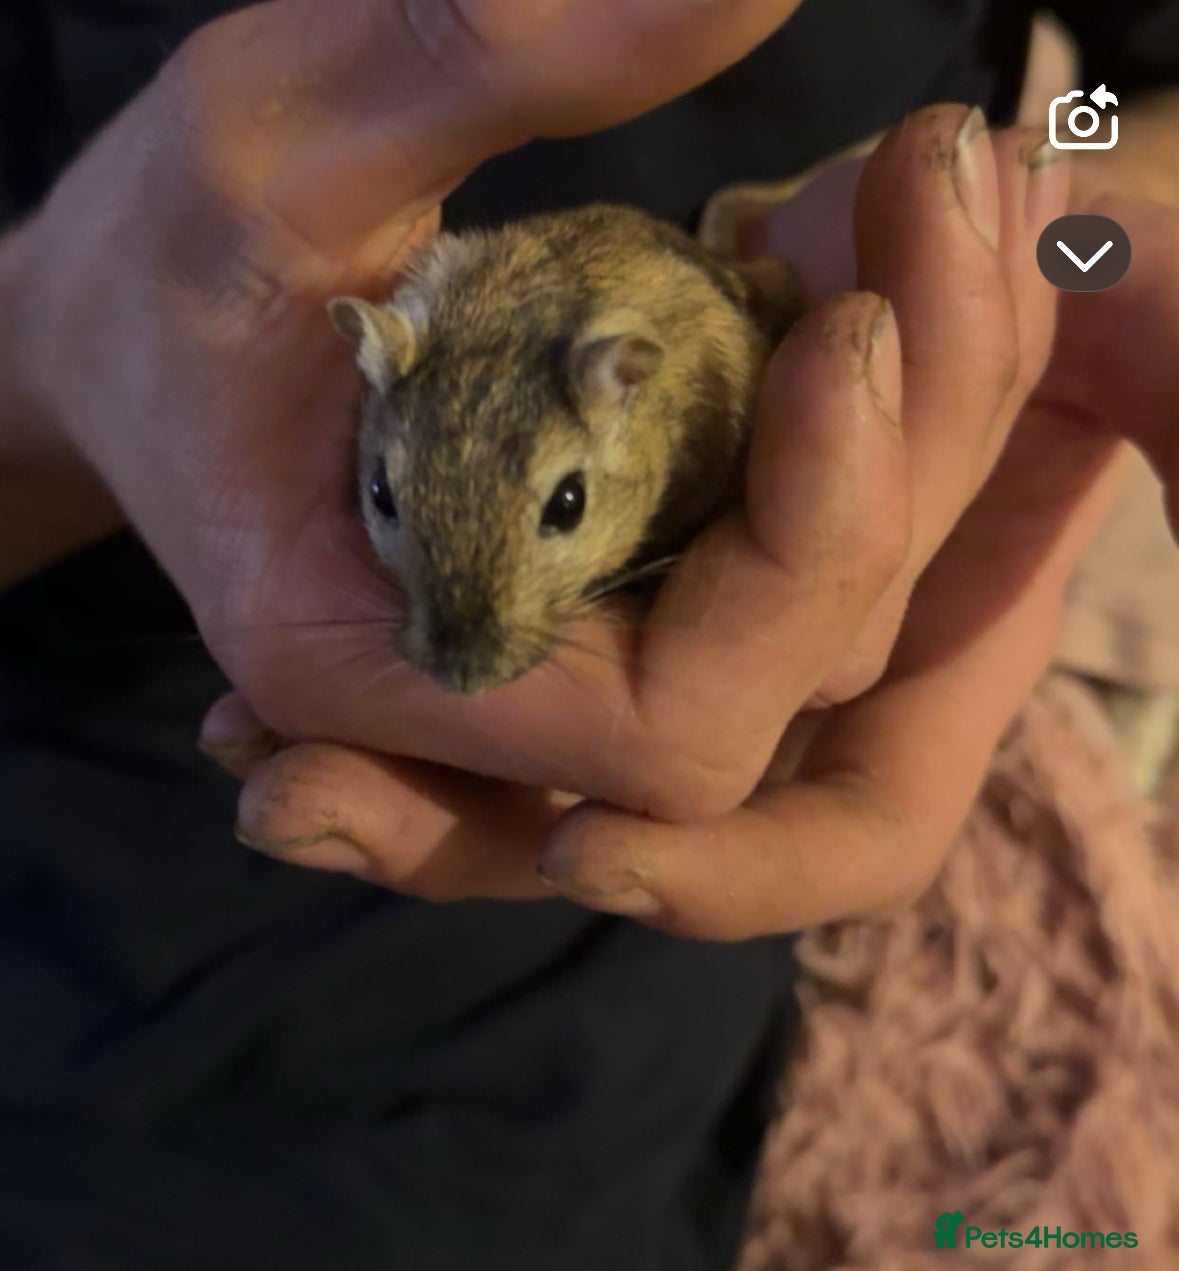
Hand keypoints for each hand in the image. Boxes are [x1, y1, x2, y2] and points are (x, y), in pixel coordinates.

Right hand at [219, 106, 1094, 934]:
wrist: (134, 329)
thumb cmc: (159, 264)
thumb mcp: (276, 144)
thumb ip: (479, 58)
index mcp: (388, 665)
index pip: (674, 722)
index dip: (804, 558)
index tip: (851, 327)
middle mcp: (512, 685)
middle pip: (801, 658)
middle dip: (912, 444)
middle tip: (948, 182)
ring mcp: (585, 631)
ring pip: (833, 596)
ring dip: (929, 404)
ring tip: (949, 181)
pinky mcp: (629, 562)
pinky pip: (803, 523)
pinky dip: (885, 393)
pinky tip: (902, 226)